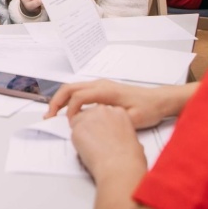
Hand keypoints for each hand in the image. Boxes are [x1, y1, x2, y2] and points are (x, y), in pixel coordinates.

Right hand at [45, 79, 175, 129]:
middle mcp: (100, 84)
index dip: (70, 110)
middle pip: (70, 88)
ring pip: (72, 89)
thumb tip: (93, 122)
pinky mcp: (101, 90)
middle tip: (49, 116)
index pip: (79, 96)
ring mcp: (100, 85)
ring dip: (61, 100)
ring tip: (54, 115)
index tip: (69, 123)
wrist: (158, 101)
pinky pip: (79, 92)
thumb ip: (112, 119)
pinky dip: (69, 100)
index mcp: (106, 91)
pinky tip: (68, 112)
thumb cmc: (148, 109)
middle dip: (56, 102)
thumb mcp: (133, 118)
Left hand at [70, 105, 145, 180]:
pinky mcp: (78, 129)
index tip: (102, 132)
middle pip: (88, 114)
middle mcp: (103, 111)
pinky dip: (77, 142)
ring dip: (82, 133)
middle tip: (94, 141)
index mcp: (118, 112)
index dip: (100, 124)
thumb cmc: (129, 158)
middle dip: (89, 126)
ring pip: (77, 122)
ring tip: (91, 148)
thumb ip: (121, 130)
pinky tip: (86, 151)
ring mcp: (89, 118)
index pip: (102, 112)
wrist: (120, 167)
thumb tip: (117, 136)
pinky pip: (73, 133)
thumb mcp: (132, 137)